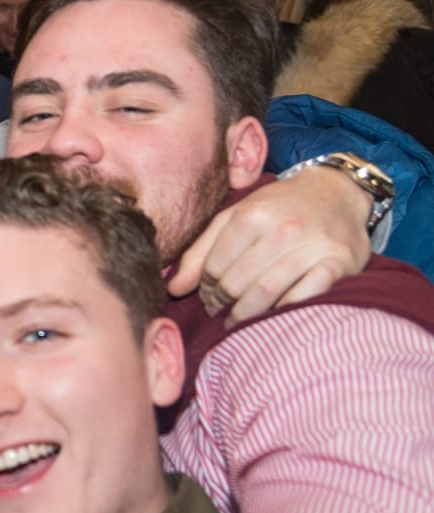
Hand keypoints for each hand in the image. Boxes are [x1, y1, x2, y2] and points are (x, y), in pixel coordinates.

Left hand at [169, 168, 369, 321]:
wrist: (338, 192)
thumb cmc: (278, 207)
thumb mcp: (236, 217)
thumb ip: (201, 251)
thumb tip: (174, 288)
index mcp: (253, 215)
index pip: (215, 267)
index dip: (205, 287)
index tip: (207, 294)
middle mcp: (284, 229)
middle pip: (237, 283)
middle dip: (221, 303)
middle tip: (219, 311)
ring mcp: (313, 246)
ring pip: (266, 294)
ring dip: (245, 314)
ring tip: (236, 320)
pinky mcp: (339, 263)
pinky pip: (304, 297)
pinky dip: (283, 311)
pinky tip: (272, 316)